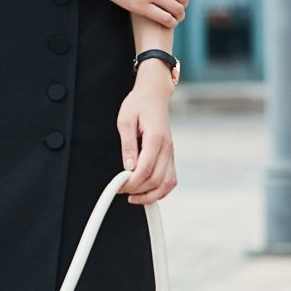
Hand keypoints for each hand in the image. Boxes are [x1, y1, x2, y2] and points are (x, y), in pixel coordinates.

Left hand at [116, 68, 177, 203]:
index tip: (119, 186)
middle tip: (122, 190)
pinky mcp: (170, 155)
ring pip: (167, 184)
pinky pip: (171, 179)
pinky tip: (148, 192)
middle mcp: (167, 148)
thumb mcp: (125, 120)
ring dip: (151, 195)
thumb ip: (127, 145)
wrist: (154, 94)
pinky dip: (161, 190)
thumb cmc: (139, 104)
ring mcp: (171, 152)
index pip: (146, 169)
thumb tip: (128, 167)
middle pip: (157, 180)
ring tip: (134, 196)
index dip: (132, 183)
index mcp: (156, 139)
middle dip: (138, 191)